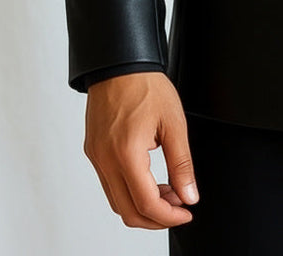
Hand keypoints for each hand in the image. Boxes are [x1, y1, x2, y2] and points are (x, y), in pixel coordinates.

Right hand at [83, 71, 198, 229]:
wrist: (120, 65)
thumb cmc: (146, 86)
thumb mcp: (174, 123)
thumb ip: (182, 163)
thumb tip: (189, 195)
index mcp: (126, 154)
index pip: (146, 204)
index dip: (169, 216)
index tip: (186, 212)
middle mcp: (105, 160)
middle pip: (127, 211)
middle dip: (156, 218)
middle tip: (180, 207)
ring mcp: (96, 157)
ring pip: (117, 201)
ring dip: (143, 205)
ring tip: (169, 192)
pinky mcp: (93, 152)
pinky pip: (109, 184)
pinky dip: (130, 190)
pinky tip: (150, 180)